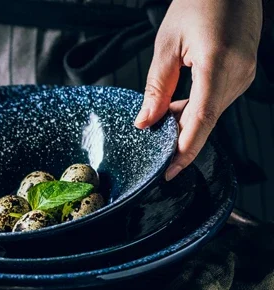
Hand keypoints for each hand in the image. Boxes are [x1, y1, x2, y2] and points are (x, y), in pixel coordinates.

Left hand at [135, 0, 261, 179]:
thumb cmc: (199, 1)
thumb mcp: (167, 45)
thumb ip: (156, 88)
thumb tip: (144, 123)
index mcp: (218, 63)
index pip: (202, 118)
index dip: (185, 150)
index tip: (169, 172)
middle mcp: (238, 71)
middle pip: (205, 120)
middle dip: (178, 138)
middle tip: (152, 149)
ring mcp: (245, 73)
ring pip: (210, 113)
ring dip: (185, 122)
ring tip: (160, 118)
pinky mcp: (244, 72)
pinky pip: (216, 101)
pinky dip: (195, 109)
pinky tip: (176, 107)